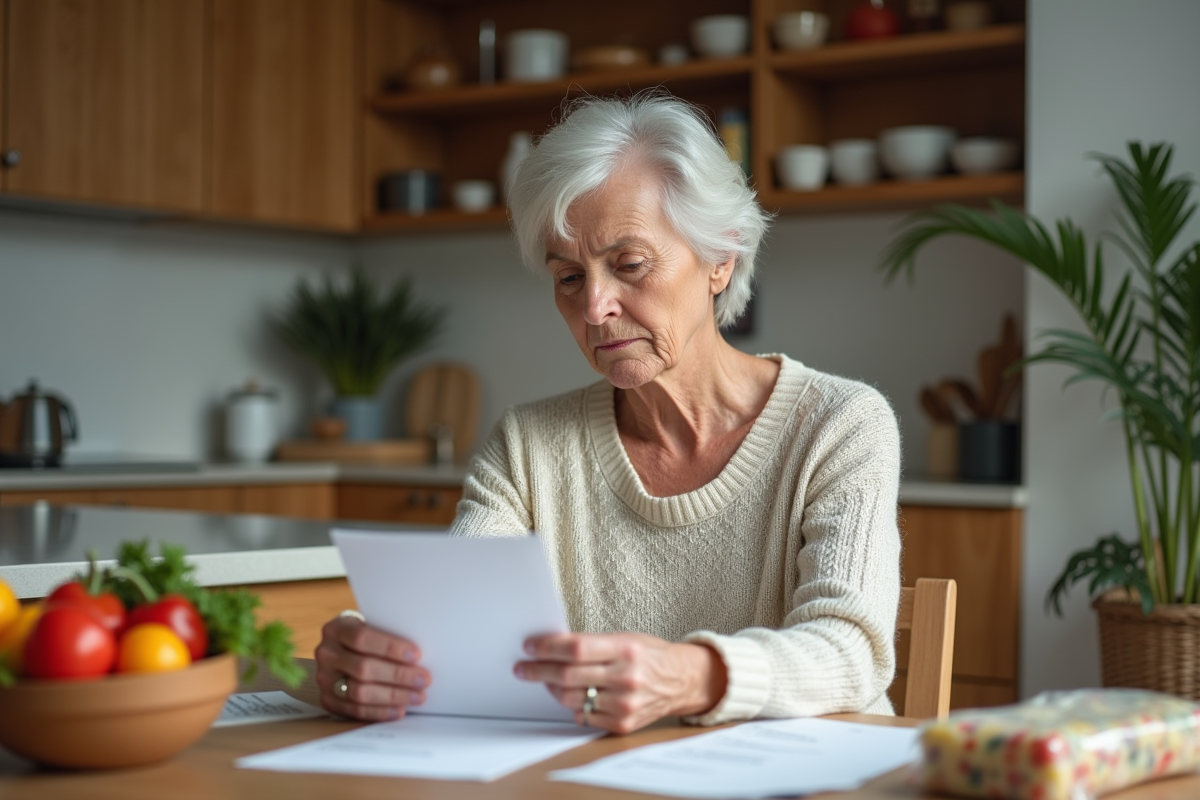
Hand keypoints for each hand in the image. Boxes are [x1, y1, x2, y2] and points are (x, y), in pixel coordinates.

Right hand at [314, 614, 430, 720]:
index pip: (362, 637)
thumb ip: (389, 634)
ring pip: (359, 692)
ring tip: (417, 696)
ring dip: (393, 696)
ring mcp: (324, 679)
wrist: (341, 649)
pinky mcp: (328, 700)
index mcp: (336, 629)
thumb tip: (419, 655)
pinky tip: (399, 710)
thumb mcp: (373, 625)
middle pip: (363, 667)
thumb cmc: (366, 635)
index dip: (390, 647)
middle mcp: (326, 653)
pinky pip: (355, 711)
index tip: (416, 655)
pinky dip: (380, 712)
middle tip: (423, 680)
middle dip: (398, 675)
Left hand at [514, 632, 726, 733]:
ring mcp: (624, 704)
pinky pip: (585, 715)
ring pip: (571, 698)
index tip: (530, 647)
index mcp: (626, 649)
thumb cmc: (649, 655)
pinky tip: (573, 695)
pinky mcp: (622, 723)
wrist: (680, 680)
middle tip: (523, 667)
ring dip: (552, 688)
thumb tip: (551, 647)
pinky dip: (574, 705)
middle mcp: (626, 678)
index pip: (576, 648)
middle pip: (568, 676)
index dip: (547, 648)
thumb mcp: (625, 638)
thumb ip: (592, 644)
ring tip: (546, 680)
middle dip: (539, 670)